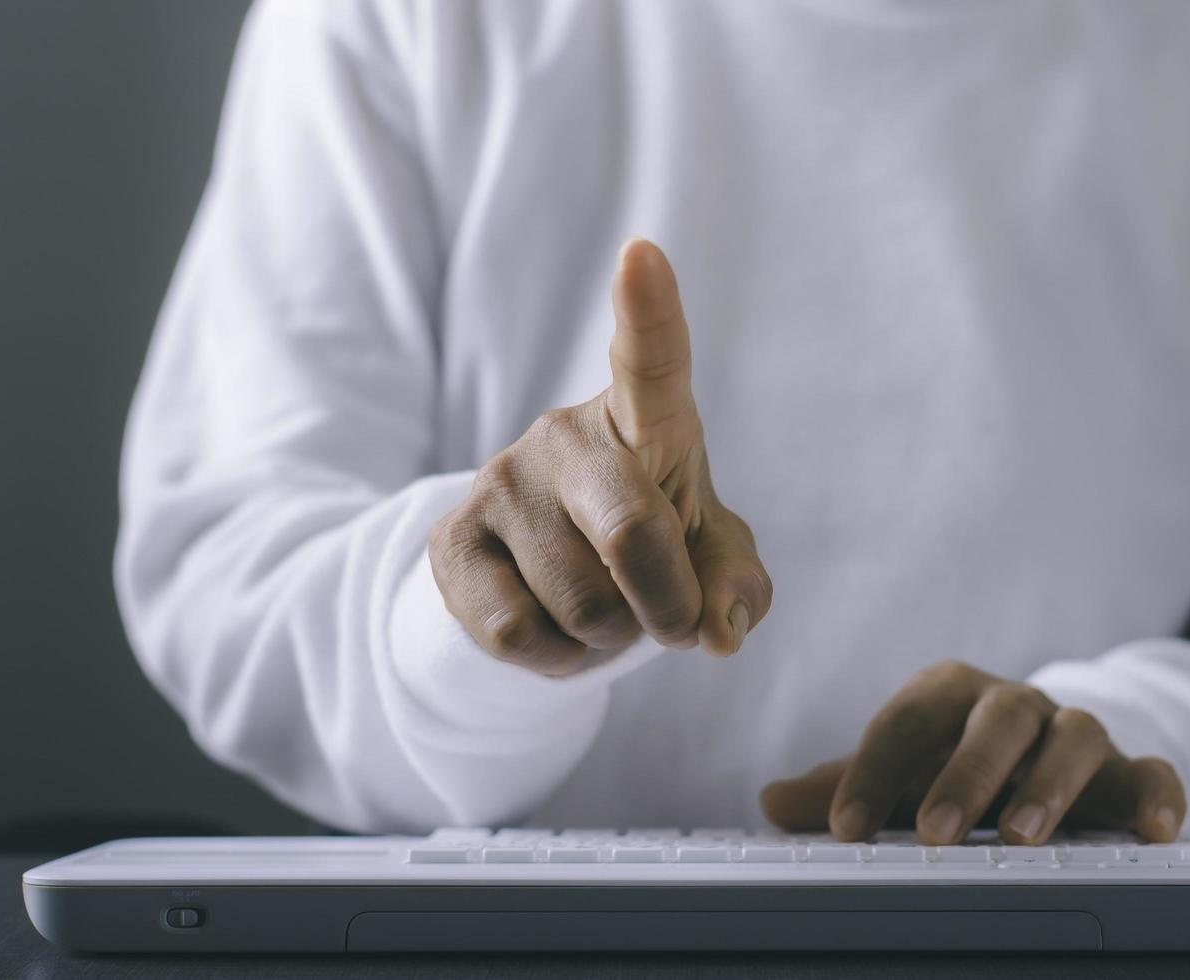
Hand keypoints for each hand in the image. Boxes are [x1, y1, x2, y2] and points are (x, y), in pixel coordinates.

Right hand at [427, 239, 771, 673]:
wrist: (549, 585)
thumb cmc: (651, 547)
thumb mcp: (711, 557)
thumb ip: (737, 583)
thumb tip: (720, 629)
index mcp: (646, 418)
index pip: (650, 358)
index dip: (649, 309)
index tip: (643, 255)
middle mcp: (566, 433)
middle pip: (632, 537)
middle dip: (667, 608)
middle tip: (669, 622)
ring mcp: (501, 482)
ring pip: (581, 606)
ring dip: (610, 638)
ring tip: (600, 611)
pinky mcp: (452, 540)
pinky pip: (519, 634)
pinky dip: (557, 662)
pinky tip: (555, 632)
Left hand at [760, 661, 1184, 844]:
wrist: (1034, 756)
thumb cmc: (953, 766)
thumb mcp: (898, 776)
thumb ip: (841, 788)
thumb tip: (771, 801)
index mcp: (950, 696)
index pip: (906, 721)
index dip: (873, 770)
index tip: (845, 826)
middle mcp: (1016, 706)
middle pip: (996, 721)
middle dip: (965, 774)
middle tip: (933, 832)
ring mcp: (1077, 734)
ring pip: (1076, 738)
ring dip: (1050, 785)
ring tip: (1023, 836)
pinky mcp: (1129, 773)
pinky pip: (1155, 773)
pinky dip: (1160, 795)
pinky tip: (1155, 830)